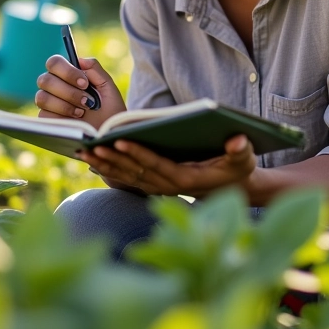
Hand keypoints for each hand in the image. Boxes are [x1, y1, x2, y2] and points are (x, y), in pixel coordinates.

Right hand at [35, 54, 125, 126]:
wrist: (109, 133)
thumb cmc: (110, 109)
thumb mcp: (108, 87)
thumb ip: (95, 70)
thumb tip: (80, 59)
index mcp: (67, 75)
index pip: (54, 63)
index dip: (67, 71)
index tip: (84, 83)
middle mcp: (54, 87)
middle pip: (44, 80)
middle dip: (68, 91)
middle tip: (87, 101)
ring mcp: (49, 104)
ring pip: (42, 97)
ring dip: (65, 105)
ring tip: (83, 111)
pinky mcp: (47, 120)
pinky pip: (44, 114)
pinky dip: (61, 116)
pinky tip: (75, 120)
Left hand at [80, 134, 256, 197]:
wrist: (231, 189)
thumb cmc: (237, 171)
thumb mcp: (244, 160)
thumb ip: (241, 151)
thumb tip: (238, 140)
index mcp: (185, 180)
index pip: (157, 165)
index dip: (138, 153)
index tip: (120, 140)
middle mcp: (168, 187)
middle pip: (135, 171)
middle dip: (113, 158)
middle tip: (92, 144)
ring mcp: (159, 188)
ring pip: (127, 176)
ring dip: (106, 164)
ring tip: (85, 150)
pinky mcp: (154, 186)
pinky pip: (128, 179)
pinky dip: (110, 170)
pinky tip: (93, 160)